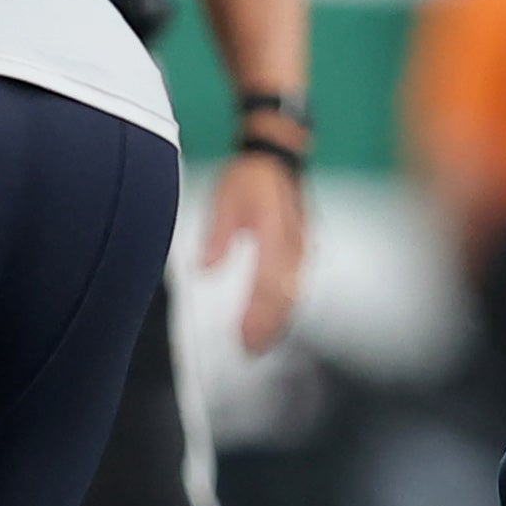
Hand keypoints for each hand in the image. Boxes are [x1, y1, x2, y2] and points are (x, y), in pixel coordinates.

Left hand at [200, 145, 307, 352]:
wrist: (278, 154)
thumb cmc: (250, 176)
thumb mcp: (225, 201)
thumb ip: (216, 237)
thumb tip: (203, 270)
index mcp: (274, 234)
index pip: (266, 285)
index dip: (255, 315)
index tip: (242, 337)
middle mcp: (293, 245)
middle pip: (284, 296)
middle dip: (268, 326)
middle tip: (250, 350)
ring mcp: (301, 246)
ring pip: (294, 292)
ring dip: (278, 319)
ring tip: (262, 341)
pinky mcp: (302, 246)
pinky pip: (297, 282)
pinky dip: (286, 303)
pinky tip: (277, 316)